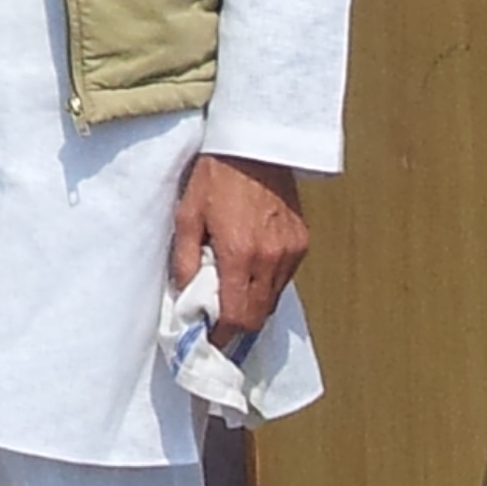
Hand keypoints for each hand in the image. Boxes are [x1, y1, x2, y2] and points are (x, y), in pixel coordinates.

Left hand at [172, 153, 308, 345]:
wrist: (254, 145)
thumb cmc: (214, 177)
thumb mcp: (187, 215)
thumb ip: (185, 259)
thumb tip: (184, 293)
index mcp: (240, 255)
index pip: (236, 316)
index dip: (222, 335)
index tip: (210, 340)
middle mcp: (271, 259)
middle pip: (257, 315)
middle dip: (237, 326)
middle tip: (217, 323)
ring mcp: (291, 252)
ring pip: (273, 299)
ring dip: (252, 305)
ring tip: (230, 296)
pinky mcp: (302, 242)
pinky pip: (284, 278)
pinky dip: (267, 284)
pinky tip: (250, 272)